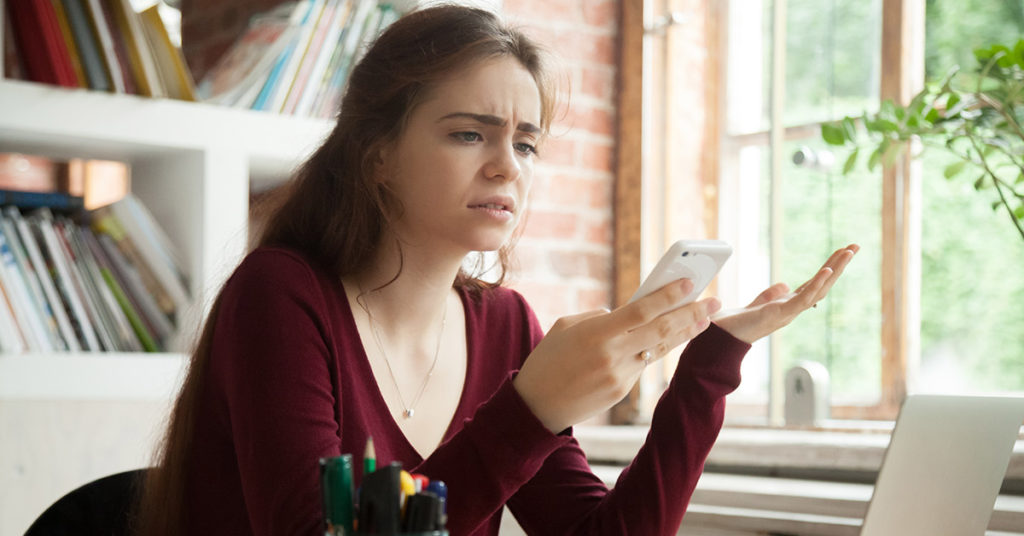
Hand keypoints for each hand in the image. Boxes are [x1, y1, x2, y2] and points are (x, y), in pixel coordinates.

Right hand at [513, 279, 721, 432]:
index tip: (690, 283)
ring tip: (704, 320)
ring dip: (683, 333)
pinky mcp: (622, 391)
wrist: (536, 406)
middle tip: (713, 302)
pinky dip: (653, 350)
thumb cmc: (547, 359)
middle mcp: (613, 354)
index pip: (642, 310)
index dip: (668, 296)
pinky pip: (641, 364)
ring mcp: (620, 375)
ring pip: (658, 349)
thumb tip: (625, 313)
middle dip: (691, 314)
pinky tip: (667, 339)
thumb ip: (598, 317)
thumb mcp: (566, 327)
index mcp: (597, 333)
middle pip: (661, 330)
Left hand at [713, 244, 858, 343]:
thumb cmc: (735, 325)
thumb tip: (784, 285)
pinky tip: (827, 270)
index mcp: (788, 305)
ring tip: (848, 251)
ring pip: (818, 290)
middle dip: (839, 265)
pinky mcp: (779, 315)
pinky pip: (803, 299)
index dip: (828, 268)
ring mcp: (788, 313)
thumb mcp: (756, 305)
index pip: (813, 283)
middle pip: (822, 285)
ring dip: (834, 270)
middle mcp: (792, 309)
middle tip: (855, 246)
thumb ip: (770, 295)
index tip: (842, 251)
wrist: (720, 339)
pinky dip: (816, 284)